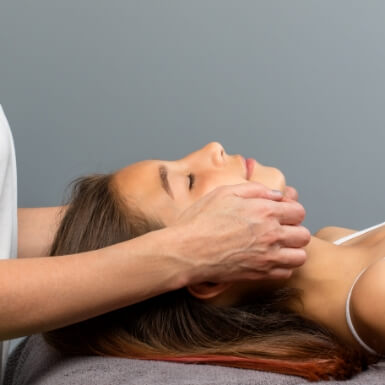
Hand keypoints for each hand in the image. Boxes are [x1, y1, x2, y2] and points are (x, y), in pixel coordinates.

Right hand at [169, 182, 310, 284]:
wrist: (186, 250)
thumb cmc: (201, 220)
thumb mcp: (224, 192)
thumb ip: (255, 190)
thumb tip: (276, 194)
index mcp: (265, 211)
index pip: (298, 211)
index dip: (291, 210)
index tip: (280, 213)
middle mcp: (271, 234)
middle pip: (303, 234)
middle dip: (294, 229)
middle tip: (280, 229)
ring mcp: (267, 256)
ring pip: (300, 256)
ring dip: (293, 250)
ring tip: (278, 246)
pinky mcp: (260, 274)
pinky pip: (286, 273)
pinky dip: (282, 266)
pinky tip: (269, 259)